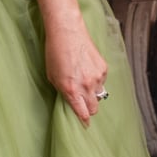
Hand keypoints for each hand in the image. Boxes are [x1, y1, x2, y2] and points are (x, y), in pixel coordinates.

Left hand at [41, 5, 109, 126]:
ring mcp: (97, 77)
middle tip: (83, 105)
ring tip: (82, 81)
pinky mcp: (104, 68)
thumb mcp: (52, 77)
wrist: (67, 31)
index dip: (83, 121)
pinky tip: (87, 69)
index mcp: (71, 90)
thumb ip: (64, 93)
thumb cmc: (55, 53)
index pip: (83, 114)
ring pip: (99, 95)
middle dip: (89, 110)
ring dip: (92, 93)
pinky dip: (96, 80)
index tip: (83, 124)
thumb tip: (72, 103)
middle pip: (94, 109)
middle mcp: (86, 86)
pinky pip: (102, 82)